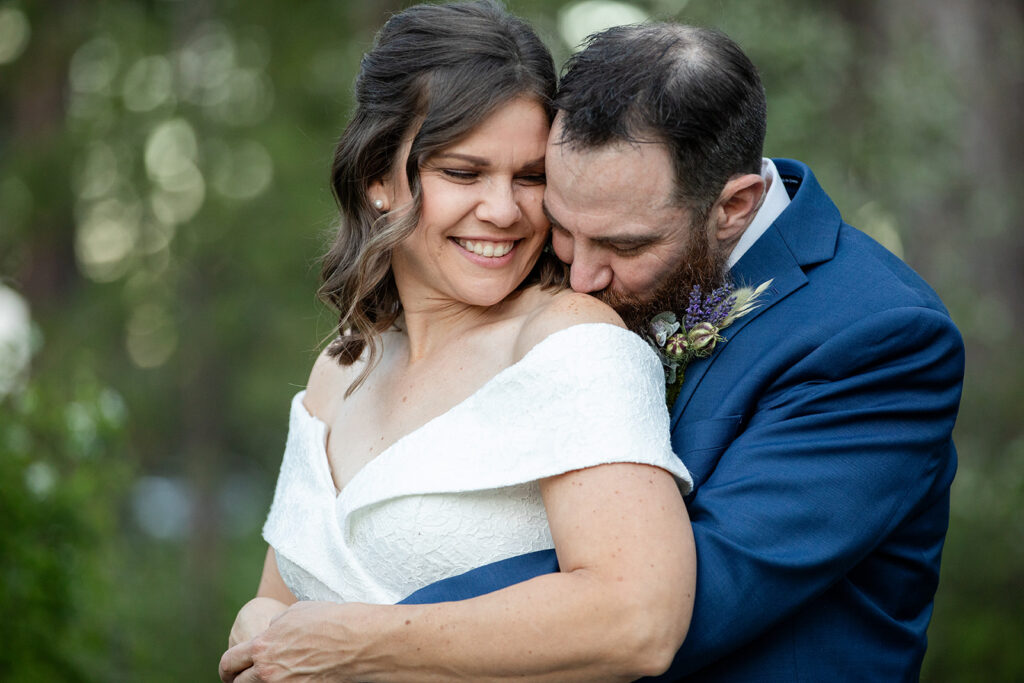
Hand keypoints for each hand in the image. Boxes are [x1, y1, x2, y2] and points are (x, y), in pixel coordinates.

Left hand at [219, 601, 365, 682]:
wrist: (356, 640)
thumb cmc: (328, 620)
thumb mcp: (294, 613)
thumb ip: (274, 627)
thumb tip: (269, 633)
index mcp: (261, 646)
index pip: (230, 662)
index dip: (227, 669)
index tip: (229, 672)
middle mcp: (267, 671)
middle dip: (239, 681)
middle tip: (242, 680)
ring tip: (269, 679)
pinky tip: (290, 680)